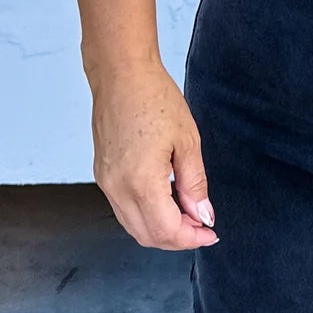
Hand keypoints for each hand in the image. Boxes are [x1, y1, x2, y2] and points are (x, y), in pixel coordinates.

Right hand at [91, 58, 219, 249]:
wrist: (122, 75)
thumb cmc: (154, 98)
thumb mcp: (187, 141)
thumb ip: (195, 184)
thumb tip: (203, 215)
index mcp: (141, 181)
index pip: (167, 230)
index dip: (192, 238)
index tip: (210, 233)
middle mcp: (117, 187)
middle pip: (148, 236)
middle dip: (177, 238)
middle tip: (201, 223)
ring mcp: (105, 182)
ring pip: (133, 226)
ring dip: (160, 228)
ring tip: (186, 212)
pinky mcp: (102, 174)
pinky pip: (123, 209)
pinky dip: (145, 215)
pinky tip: (165, 200)